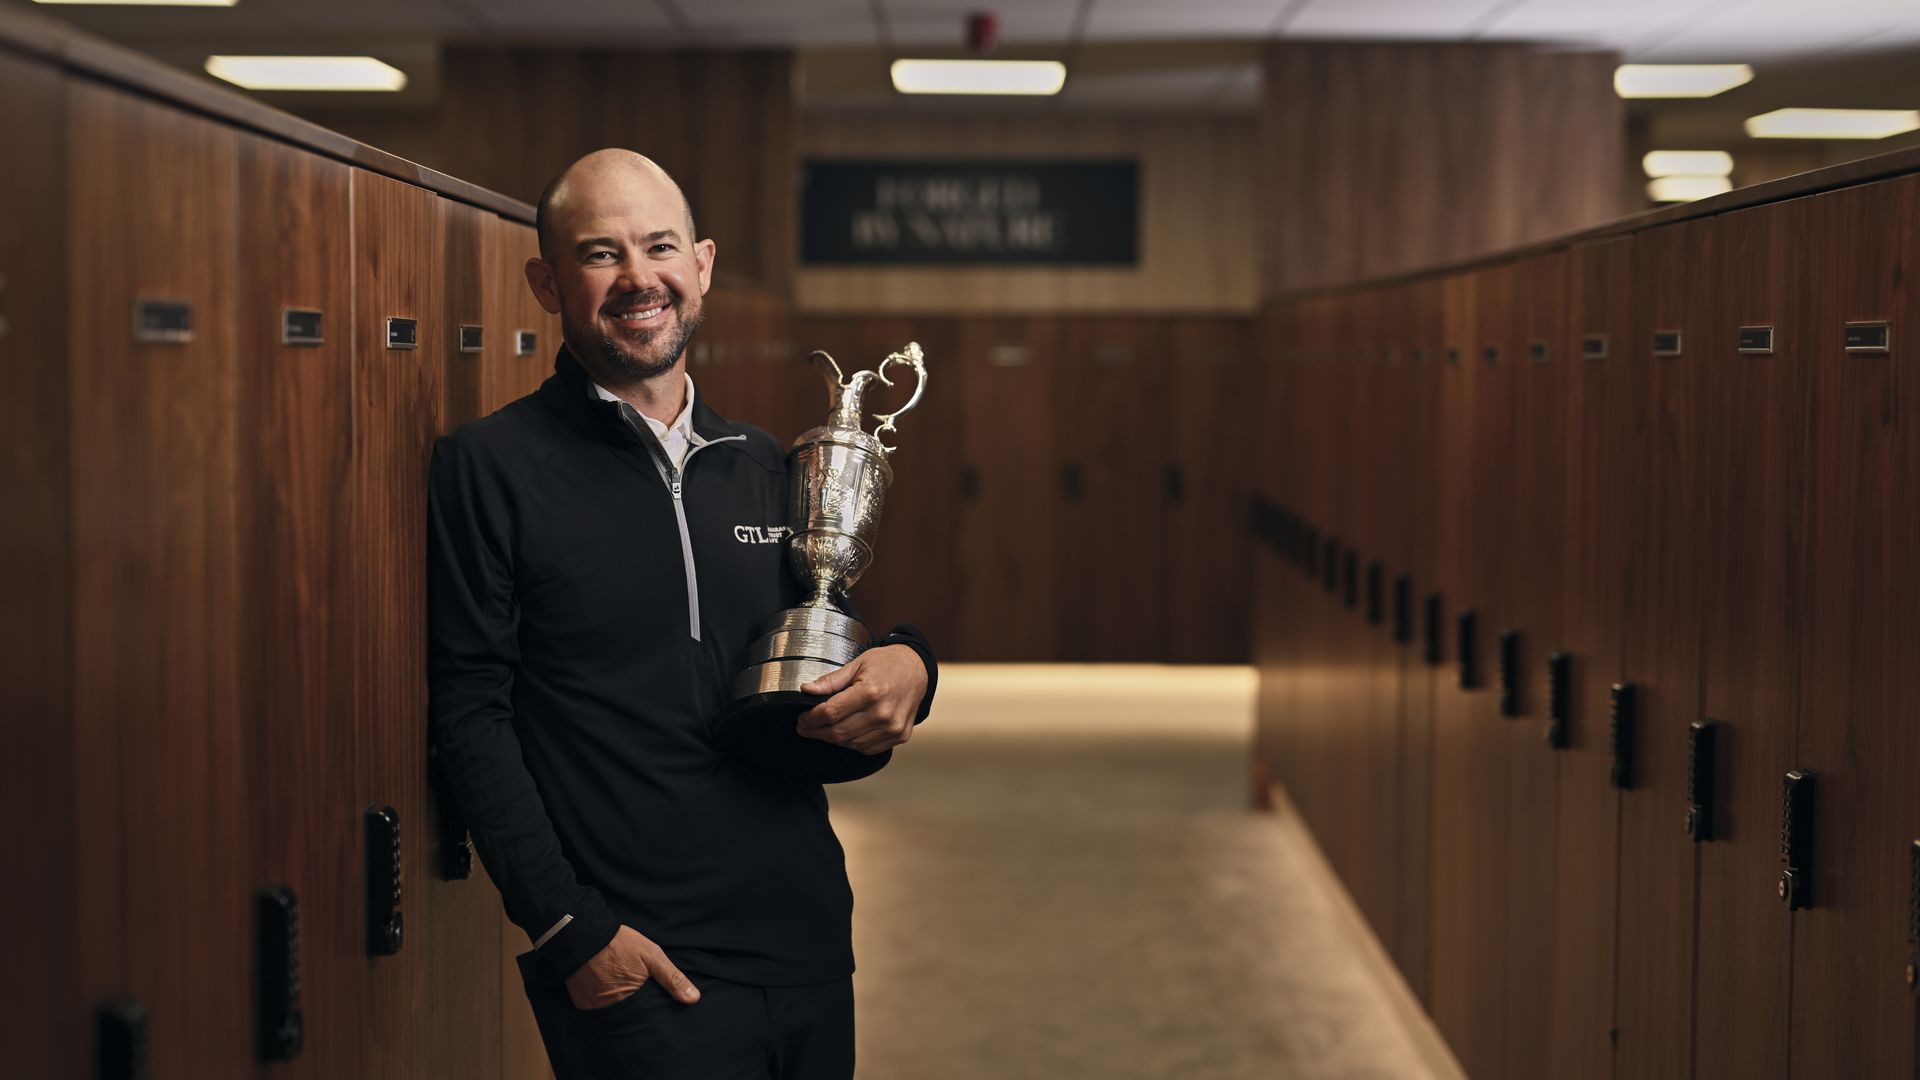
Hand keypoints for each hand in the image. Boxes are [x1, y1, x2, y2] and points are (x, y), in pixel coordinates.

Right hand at [564, 925, 699, 1009]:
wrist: (584, 934)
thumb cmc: (620, 943)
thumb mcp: (652, 956)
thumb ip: (672, 978)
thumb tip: (693, 998)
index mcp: (631, 1000)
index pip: (647, 1017)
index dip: (652, 1012)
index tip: (653, 1004)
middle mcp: (611, 1009)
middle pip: (629, 1019)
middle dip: (635, 1012)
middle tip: (636, 997)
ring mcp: (594, 1007)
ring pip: (612, 1015)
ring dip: (618, 1008)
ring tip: (621, 992)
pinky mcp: (581, 1003)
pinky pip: (595, 1010)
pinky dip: (602, 1004)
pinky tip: (607, 991)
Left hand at [796, 645, 927, 754]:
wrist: (918, 670)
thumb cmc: (887, 664)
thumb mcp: (857, 664)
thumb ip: (831, 681)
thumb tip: (807, 689)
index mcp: (871, 691)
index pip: (830, 713)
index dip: (811, 719)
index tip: (802, 719)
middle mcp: (883, 713)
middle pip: (838, 732)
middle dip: (817, 731)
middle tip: (806, 727)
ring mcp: (893, 728)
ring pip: (851, 743)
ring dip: (833, 738)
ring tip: (825, 728)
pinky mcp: (899, 736)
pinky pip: (867, 748)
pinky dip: (852, 743)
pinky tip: (847, 731)